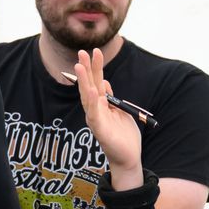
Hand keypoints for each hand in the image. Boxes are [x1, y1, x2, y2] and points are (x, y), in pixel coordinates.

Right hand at [73, 48, 142, 189]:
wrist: (128, 157)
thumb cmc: (124, 136)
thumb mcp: (119, 111)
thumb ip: (110, 98)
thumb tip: (104, 82)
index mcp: (101, 105)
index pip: (96, 82)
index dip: (95, 67)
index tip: (94, 51)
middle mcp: (95, 111)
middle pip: (89, 86)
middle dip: (86, 69)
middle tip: (81, 52)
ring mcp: (96, 120)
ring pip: (87, 97)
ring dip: (84, 81)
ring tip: (80, 66)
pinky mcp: (100, 131)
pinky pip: (95, 115)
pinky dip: (93, 103)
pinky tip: (91, 91)